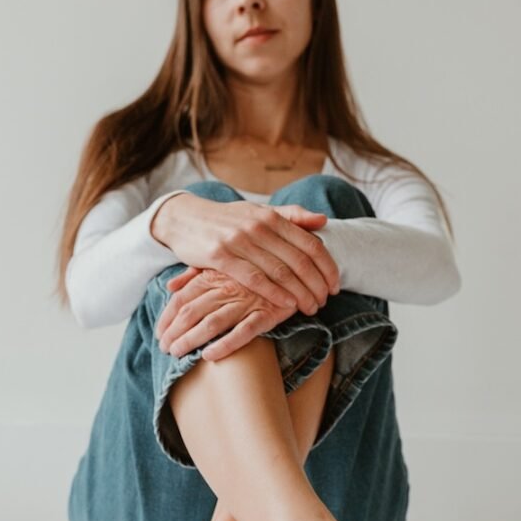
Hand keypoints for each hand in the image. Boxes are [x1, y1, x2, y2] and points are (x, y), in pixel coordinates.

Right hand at [150, 195, 339, 314]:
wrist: (184, 218)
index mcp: (272, 217)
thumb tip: (323, 220)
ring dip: (300, 293)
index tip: (336, 285)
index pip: (310, 243)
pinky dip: (274, 293)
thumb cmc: (226, 220)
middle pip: (299, 260)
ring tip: (311, 307)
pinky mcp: (220, 256)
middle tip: (325, 301)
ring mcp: (239, 241)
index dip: (327, 266)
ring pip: (280, 271)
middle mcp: (258, 227)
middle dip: (317, 284)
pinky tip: (287, 304)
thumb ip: (291, 216)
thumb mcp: (258, 212)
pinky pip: (254, 278)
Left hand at [155, 266, 299, 361]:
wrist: (297, 261)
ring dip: (191, 340)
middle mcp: (227, 286)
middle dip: (174, 333)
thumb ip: (195, 273)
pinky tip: (209, 356)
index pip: (182, 297)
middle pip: (191, 312)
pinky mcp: (268, 312)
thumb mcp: (224, 262)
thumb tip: (170, 286)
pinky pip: (244, 331)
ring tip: (177, 354)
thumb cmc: (255, 264)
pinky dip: (225, 344)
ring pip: (212, 322)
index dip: (167, 317)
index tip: (159, 334)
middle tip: (164, 349)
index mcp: (215, 273)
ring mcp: (248, 300)